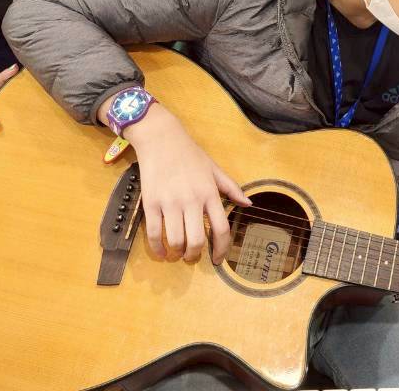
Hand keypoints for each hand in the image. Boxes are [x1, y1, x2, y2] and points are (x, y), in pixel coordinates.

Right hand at [125, 104, 250, 263]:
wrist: (161, 139)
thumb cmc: (189, 153)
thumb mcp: (214, 168)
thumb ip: (231, 188)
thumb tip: (247, 204)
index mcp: (209, 193)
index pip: (221, 228)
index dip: (221, 249)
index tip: (217, 259)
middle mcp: (191, 200)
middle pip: (196, 240)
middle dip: (195, 255)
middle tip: (192, 257)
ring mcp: (170, 203)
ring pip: (175, 240)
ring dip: (177, 253)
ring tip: (177, 253)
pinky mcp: (151, 203)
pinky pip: (154, 234)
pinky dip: (157, 248)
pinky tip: (161, 252)